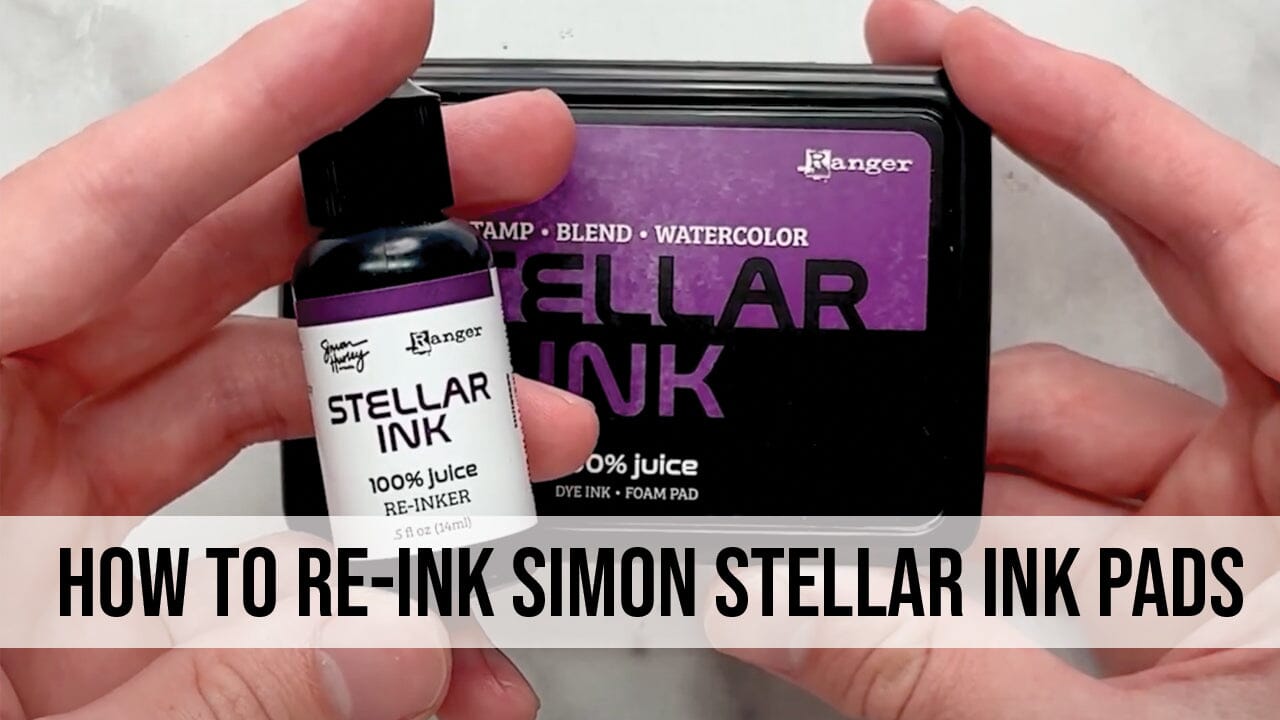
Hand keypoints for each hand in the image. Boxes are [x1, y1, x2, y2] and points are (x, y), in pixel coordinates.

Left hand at [0, 1, 595, 717]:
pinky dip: (348, 595)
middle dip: (377, 224)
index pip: (108, 205)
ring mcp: (29, 521)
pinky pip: (236, 561)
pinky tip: (439, 647)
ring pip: (247, 415)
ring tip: (528, 448)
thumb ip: (214, 682)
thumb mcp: (18, 719)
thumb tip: (413, 643)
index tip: (386, 24)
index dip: (265, 100)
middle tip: (513, 176)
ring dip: (401, 436)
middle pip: (204, 272)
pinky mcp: (73, 604)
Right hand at [716, 1, 1279, 716]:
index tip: (939, 40)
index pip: (1210, 215)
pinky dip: (969, 561)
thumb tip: (768, 601)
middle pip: (1105, 335)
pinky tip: (881, 582)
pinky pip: (1063, 544)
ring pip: (1058, 467)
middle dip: (948, 325)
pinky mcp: (1211, 604)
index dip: (1067, 109)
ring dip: (933, 492)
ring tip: (816, 515)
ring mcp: (1257, 542)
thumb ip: (935, 668)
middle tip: (830, 282)